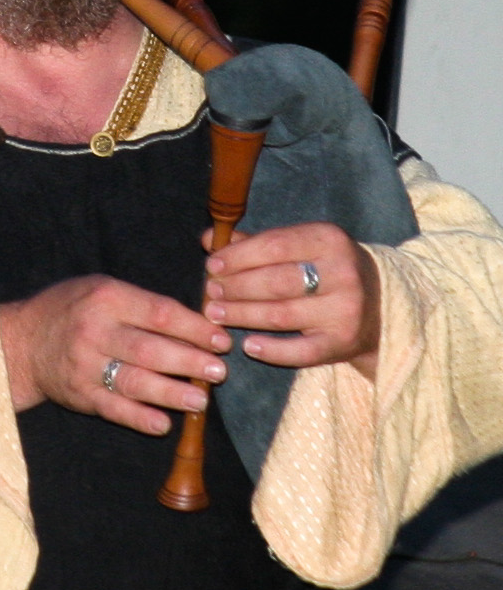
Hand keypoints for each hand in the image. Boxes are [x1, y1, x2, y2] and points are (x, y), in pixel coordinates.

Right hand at [0, 275, 231, 434]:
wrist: (22, 342)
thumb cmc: (72, 309)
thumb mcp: (102, 289)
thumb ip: (142, 303)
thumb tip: (196, 322)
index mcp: (106, 298)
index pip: (159, 313)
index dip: (194, 328)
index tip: (221, 339)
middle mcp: (95, 331)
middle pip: (150, 349)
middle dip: (189, 362)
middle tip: (219, 372)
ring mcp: (86, 366)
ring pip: (135, 382)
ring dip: (171, 393)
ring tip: (200, 400)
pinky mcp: (81, 396)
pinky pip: (114, 410)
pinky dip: (140, 418)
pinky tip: (164, 424)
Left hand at [202, 222, 380, 379]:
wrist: (380, 305)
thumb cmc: (325, 270)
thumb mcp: (299, 247)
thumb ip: (254, 243)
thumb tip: (208, 239)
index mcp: (329, 240)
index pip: (275, 245)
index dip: (239, 256)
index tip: (213, 266)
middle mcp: (342, 273)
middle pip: (276, 281)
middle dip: (237, 288)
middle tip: (211, 292)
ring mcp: (345, 310)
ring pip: (282, 315)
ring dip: (243, 315)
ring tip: (216, 314)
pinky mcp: (343, 342)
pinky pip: (301, 351)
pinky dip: (272, 350)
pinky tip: (249, 345)